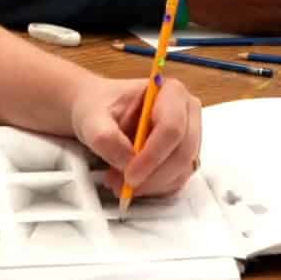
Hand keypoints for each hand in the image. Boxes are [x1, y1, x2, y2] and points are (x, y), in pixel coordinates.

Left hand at [69, 74, 201, 197]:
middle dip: (151, 176)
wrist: (97, 114)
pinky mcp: (183, 157)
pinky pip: (176, 180)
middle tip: (122, 185)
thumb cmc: (99, 106)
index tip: (130, 175)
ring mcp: (188, 136)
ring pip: (181, 170)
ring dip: (151, 184)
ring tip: (119, 182)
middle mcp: (186, 112)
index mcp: (171, 92)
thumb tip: (126, 161)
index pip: (172, 128)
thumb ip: (106, 138)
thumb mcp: (92, 117)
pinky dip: (154, 188)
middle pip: (182, 153)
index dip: (152, 156)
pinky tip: (133, 183)